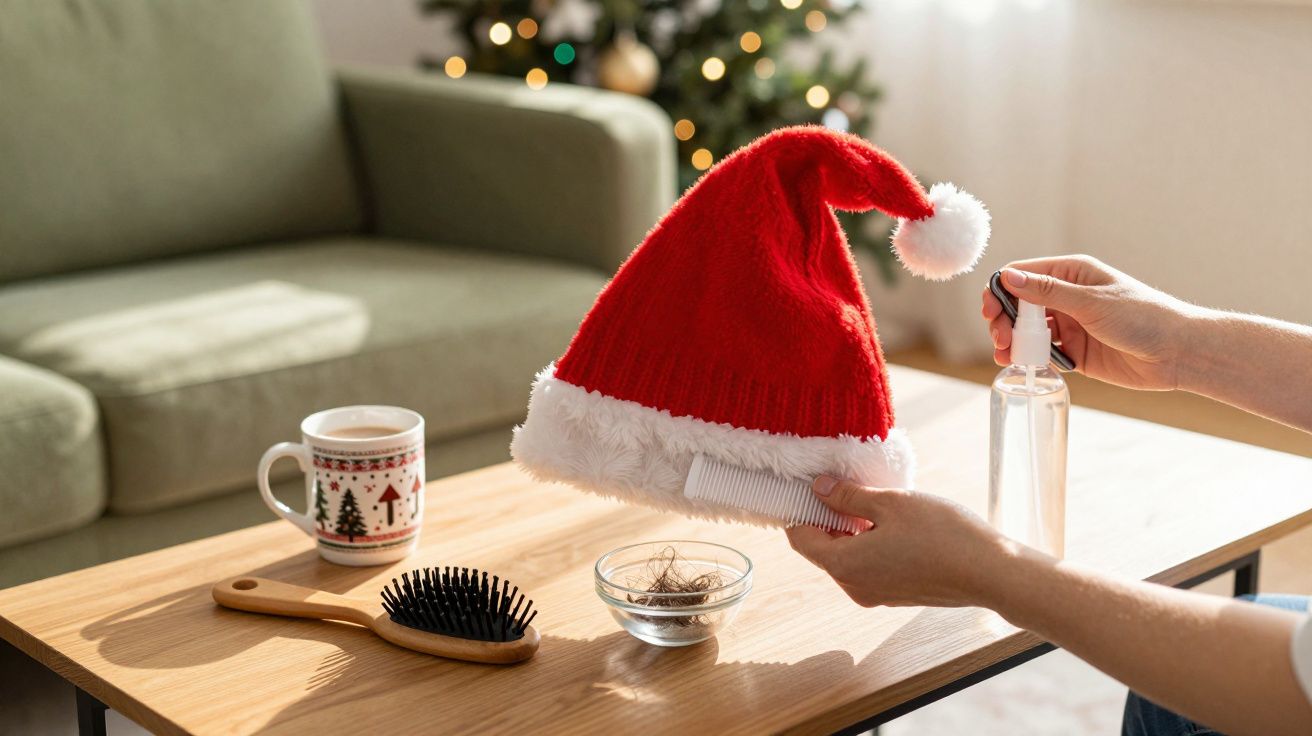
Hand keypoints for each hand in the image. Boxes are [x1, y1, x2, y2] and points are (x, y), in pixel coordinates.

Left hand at [786, 476, 1020, 607]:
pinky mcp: (896, 594)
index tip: (807, 484)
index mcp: (844, 565)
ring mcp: (876, 594)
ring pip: (847, 557)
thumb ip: (848, 497)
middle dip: (827, 517)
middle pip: (823, 549)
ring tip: (869, 498)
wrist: (991, 573)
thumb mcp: (889, 504)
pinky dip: (869, 543)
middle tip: (840, 483)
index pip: (800, 538)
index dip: (799, 510)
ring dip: (850, 529)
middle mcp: (853, 586)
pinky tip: (889, 522)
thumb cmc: (941, 534)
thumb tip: (817, 488)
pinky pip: (869, 566)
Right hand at [980, 255, 1197, 390]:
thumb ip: (1048, 292)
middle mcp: (1067, 297)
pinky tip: (1022, 365)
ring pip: (1027, 330)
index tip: (991, 312)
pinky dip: (1029, 357)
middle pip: (1018, 305)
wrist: (1178, 353)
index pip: (1022, 275)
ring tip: (1006, 356)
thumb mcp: (1091, 302)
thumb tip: (1008, 277)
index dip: (1001, 291)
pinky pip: (1043, 352)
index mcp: (1071, 274)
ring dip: (1012, 341)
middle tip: (1001, 340)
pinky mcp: (1075, 351)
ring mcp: (1070, 324)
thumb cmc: (1143, 317)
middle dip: (1004, 321)